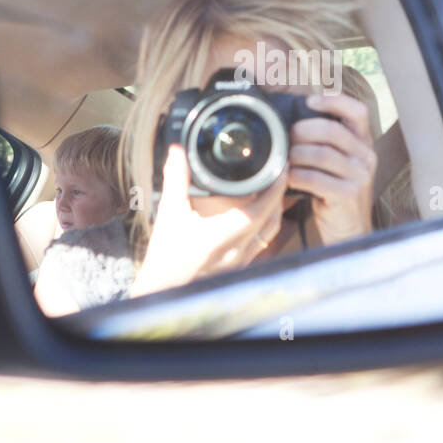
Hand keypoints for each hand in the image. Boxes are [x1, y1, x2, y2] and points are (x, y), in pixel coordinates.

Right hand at [132, 144, 289, 295]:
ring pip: (270, 233)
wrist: (162, 291)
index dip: (274, 188)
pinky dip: (267, 225)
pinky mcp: (240, 268)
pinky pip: (263, 243)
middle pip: (272, 219)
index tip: (280, 169)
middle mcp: (236, 251)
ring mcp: (241, 262)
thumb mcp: (168, 214)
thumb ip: (176, 180)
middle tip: (280, 172)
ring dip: (276, 210)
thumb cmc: (164, 257)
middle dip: (280, 194)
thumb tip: (178, 151)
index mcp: (220, 236)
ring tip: (275, 189)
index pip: (259, 210)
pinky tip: (263, 214)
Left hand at [287, 93, 376, 244]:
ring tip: (285, 159)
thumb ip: (328, 142)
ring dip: (296, 155)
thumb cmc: (336, 193)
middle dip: (302, 130)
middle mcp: (367, 157)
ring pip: (320, 154)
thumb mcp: (339, 163)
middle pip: (332, 131)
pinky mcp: (348, 195)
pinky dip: (296, 175)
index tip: (310, 101)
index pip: (358, 111)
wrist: (349, 230)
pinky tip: (289, 177)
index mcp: (365, 143)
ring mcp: (360, 176)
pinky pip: (314, 178)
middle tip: (286, 137)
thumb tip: (295, 118)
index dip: (334, 101)